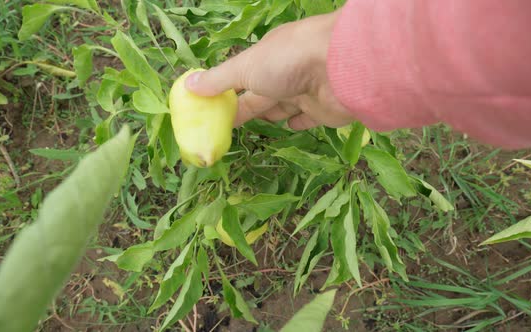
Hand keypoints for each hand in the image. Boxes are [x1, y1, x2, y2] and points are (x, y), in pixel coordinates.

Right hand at [184, 10, 353, 129]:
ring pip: (283, 106)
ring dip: (270, 114)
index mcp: (267, 56)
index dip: (226, 92)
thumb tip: (188, 85)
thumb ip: (219, 80)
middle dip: (245, 108)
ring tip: (254, 127)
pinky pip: (308, 118)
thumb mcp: (246, 67)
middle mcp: (286, 72)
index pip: (242, 75)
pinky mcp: (323, 110)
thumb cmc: (288, 60)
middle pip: (260, 94)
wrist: (342, 67)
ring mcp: (306, 91)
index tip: (210, 110)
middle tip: (225, 127)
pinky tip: (289, 127)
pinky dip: (298, 123)